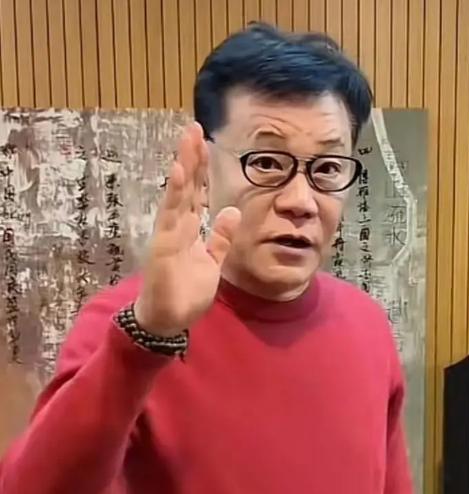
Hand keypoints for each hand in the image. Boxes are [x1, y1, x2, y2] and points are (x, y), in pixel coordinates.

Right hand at [134, 122, 240, 335]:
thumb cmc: (185, 294)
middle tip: (195, 127)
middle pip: (186, 186)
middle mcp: (177, 227)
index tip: (206, 143)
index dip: (202, 169)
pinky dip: (175, 193)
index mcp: (189, 230)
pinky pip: (170, 215)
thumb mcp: (212, 263)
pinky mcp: (164, 245)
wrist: (168, 320)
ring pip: (178, 194)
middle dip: (191, 157)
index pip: (197, 193)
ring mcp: (169, 234)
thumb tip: (233, 212)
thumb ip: (220, 238)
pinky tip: (180, 171)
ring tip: (188, 139)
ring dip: (183, 166)